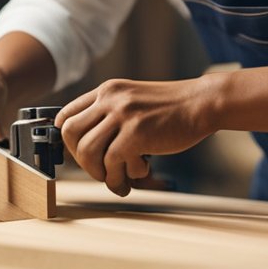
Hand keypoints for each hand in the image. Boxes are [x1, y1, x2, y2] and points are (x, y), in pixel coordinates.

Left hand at [54, 76, 215, 196]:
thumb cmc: (172, 109)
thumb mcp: (134, 102)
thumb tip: (89, 149)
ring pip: (88, 152)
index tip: (83, 156)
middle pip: (70, 134)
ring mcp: (122, 114)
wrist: (201, 103)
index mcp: (107, 91)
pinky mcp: (136, 133)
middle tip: (102, 170)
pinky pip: (113, 163)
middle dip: (81, 160)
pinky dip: (121, 177)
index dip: (69, 141)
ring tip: (120, 177)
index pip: (66, 115)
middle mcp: (110, 99)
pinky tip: (140, 173)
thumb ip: (112, 116)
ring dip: (101, 173)